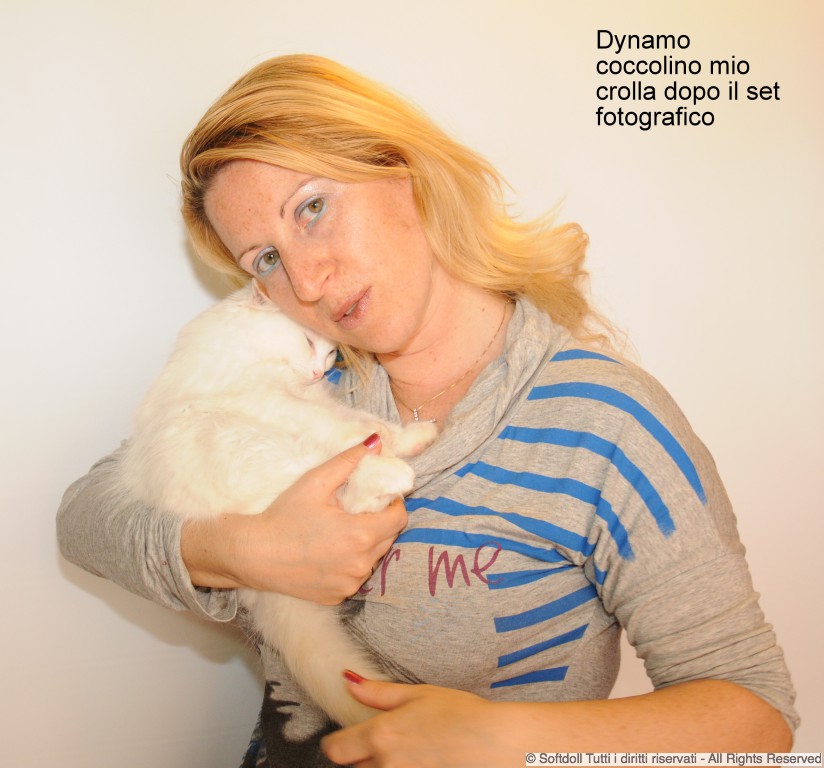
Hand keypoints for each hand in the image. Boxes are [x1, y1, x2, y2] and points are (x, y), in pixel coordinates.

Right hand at [181, 434, 407, 603]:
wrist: (252, 555)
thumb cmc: (284, 516)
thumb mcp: (316, 482)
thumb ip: (349, 460)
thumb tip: (376, 441)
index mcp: (360, 535)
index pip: (399, 518)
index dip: (393, 504)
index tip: (378, 497)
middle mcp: (360, 564)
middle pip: (388, 538)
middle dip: (379, 522)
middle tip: (356, 511)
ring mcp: (349, 584)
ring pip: (373, 559)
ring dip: (366, 544)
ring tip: (341, 532)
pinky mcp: (337, 597)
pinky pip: (355, 576)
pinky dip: (349, 564)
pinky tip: (328, 553)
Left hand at [321, 675, 519, 766]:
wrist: (497, 743)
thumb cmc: (462, 715)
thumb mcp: (418, 694)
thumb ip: (378, 693)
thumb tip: (349, 682)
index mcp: (381, 736)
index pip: (335, 750)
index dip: (337, 742)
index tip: (344, 738)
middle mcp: (386, 765)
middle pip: (353, 767)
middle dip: (361, 755)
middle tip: (386, 740)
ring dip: (381, 765)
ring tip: (406, 752)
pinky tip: (419, 761)